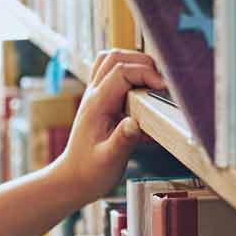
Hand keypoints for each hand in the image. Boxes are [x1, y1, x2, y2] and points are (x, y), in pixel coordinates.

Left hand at [49, 50, 167, 202]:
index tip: (163, 89)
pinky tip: (141, 91)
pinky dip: (128, 72)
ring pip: (111, 60)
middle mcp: (94, 94)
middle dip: (142, 62)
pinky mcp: (100, 101)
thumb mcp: (109, 161)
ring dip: (134, 63)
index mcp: (97, 104)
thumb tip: (135, 122)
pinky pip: (111, 73)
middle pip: (116, 56)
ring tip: (153, 81)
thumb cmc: (90, 172)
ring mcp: (95, 95)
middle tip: (161, 82)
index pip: (121, 71)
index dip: (145, 73)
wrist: (73, 179)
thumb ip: (122, 141)